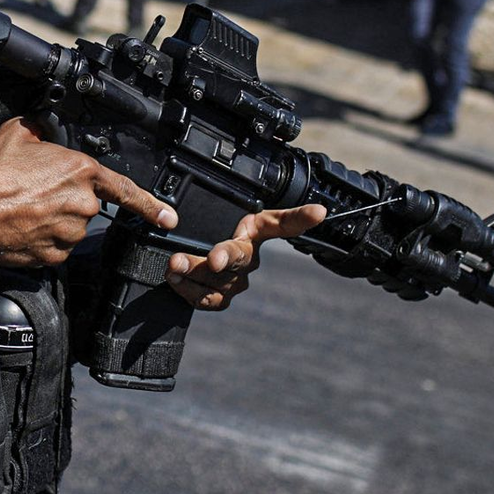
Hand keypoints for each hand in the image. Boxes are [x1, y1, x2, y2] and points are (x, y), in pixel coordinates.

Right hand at [0, 118, 177, 274]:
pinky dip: (41, 237)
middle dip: (64, 199)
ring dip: (53, 218)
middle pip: (86, 204)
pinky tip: (20, 226)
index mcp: (80, 171)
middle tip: (33, 192)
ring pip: (70, 226)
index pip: (125, 190)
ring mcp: (69, 233)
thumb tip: (45, 127)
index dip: (151, 205)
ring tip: (21, 207)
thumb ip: (43, 129)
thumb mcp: (17, 133)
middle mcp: (81, 204)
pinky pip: (56, 246)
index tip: (168, 217)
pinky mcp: (54, 256)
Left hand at [165, 204, 326, 310]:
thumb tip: (283, 193)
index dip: (302, 217)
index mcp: (257, 228)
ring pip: (220, 282)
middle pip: (241, 257)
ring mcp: (236, 281)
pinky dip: (188, 290)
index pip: (285, 221)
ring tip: (175, 263)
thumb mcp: (221, 203)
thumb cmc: (212, 221)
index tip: (318, 212)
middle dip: (225, 257)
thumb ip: (232, 195)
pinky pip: (208, 300)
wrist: (188, 246)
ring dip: (195, 273)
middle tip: (211, 258)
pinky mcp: (220, 298)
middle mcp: (250, 258)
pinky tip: (175, 279)